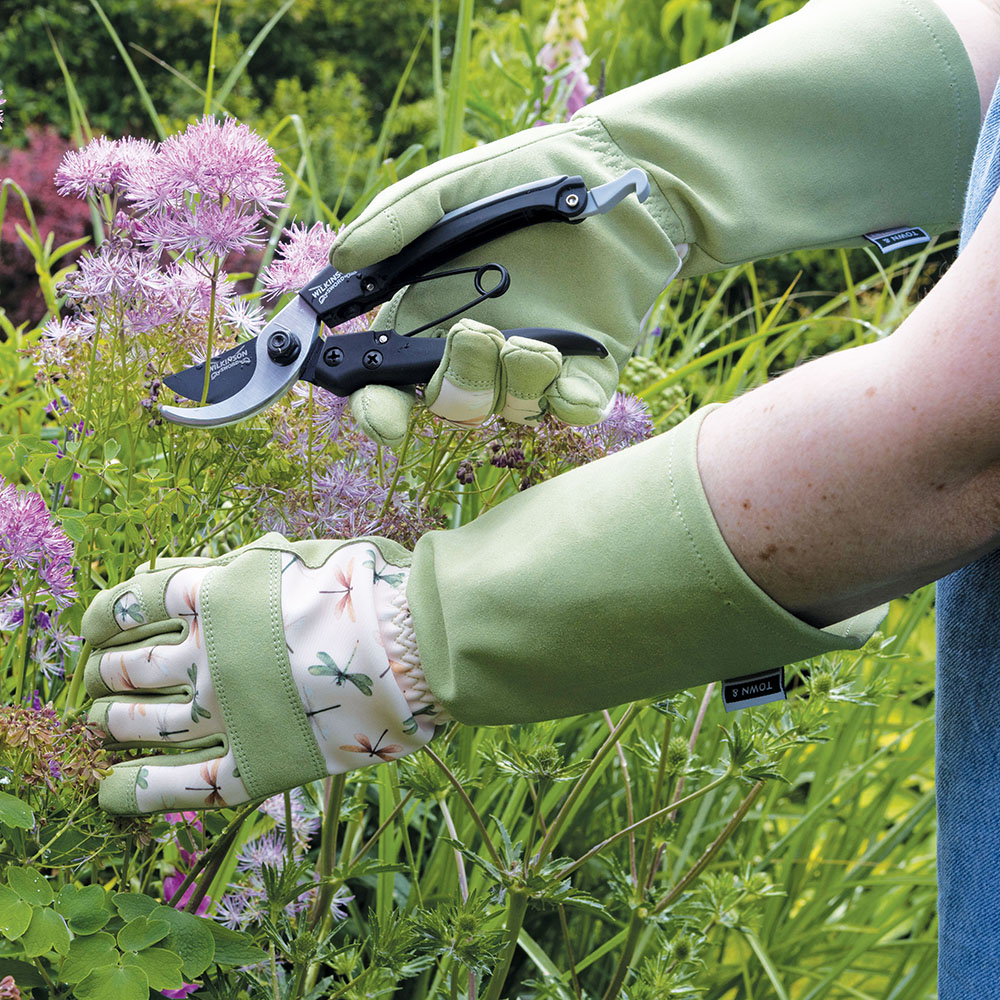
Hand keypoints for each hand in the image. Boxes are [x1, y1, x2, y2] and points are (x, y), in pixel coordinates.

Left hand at [82, 534, 446, 814]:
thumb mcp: (295, 553)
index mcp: (215, 597)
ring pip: (143, 723)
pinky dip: (139, 793)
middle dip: (104, 673)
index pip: (130, 603)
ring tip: (102, 722)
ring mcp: (228, 714)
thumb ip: (229, 564)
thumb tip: (167, 569)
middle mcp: (208, 656)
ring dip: (112, 722)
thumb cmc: (365, 587)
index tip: (93, 626)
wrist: (415, 641)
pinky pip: (184, 788)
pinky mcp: (257, 764)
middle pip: (128, 666)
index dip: (102, 615)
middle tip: (98, 679)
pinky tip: (109, 792)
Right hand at [333, 120, 681, 447]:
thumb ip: (397, 221)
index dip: (382, 410)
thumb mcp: (450, 187)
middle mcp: (478, 349)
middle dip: (457, 382)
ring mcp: (533, 361)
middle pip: (450, 403)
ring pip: (510, 409)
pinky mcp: (589, 365)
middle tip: (475, 335)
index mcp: (431, 316)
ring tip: (534, 345)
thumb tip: (342, 258)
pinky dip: (570, 404)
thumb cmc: (521, 176)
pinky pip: (573, 408)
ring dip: (514, 383)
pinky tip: (572, 383)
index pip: (393, 381)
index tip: (385, 418)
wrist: (609, 169)